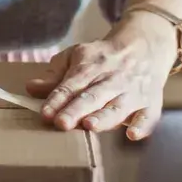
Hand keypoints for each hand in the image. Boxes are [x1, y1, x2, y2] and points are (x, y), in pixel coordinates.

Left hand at [26, 13, 179, 137]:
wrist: (145, 46)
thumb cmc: (102, 57)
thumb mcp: (76, 56)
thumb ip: (54, 75)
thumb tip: (31, 88)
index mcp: (90, 67)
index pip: (71, 85)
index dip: (57, 100)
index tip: (45, 114)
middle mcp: (111, 80)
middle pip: (92, 97)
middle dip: (76, 110)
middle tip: (62, 123)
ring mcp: (132, 92)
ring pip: (117, 107)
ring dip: (104, 117)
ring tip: (89, 126)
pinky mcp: (150, 103)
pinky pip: (149, 116)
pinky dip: (143, 126)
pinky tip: (132, 135)